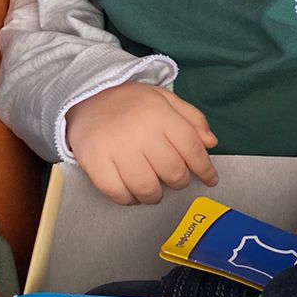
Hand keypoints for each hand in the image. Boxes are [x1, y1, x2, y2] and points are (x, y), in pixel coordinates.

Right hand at [65, 82, 217, 205]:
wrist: (86, 97)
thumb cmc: (130, 102)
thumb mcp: (165, 99)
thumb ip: (192, 119)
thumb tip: (211, 142)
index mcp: (161, 115)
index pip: (192, 149)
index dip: (205, 169)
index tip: (210, 179)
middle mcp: (141, 132)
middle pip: (173, 172)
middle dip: (179, 182)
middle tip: (175, 180)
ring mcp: (116, 149)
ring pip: (147, 188)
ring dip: (155, 196)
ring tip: (154, 191)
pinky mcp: (95, 162)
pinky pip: (117, 193)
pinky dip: (128, 199)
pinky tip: (132, 194)